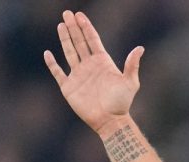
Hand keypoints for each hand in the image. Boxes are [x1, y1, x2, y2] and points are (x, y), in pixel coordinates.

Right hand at [44, 10, 143, 132]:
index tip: (80, 15)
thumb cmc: (122, 103)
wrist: (110, 121)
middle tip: (67, 13)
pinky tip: (48, 53)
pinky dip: (52, 64)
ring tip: (61, 25)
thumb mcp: (130, 83)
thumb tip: (140, 48)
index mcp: (103, 62)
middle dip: (73, 27)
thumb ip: (132, 65)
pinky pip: (58, 72)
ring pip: (69, 52)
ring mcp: (78, 75)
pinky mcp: (68, 87)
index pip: (93, 40)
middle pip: (79, 42)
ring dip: (64, 39)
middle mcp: (89, 66)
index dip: (86, 27)